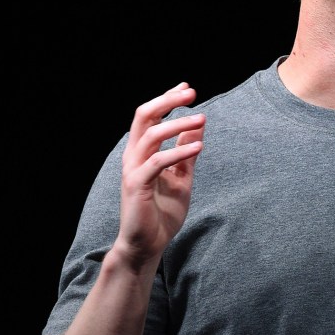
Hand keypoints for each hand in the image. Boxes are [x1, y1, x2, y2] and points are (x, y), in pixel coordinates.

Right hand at [117, 82, 204, 269]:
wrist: (147, 245)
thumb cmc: (162, 213)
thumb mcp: (182, 177)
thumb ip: (187, 152)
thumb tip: (198, 124)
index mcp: (142, 152)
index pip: (150, 116)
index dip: (167, 99)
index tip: (187, 88)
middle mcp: (133, 156)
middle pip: (144, 116)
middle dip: (167, 101)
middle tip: (191, 93)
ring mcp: (133, 170)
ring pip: (151, 135)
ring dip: (177, 124)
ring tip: (201, 118)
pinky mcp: (137, 185)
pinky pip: (157, 162)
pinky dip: (178, 151)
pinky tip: (198, 146)